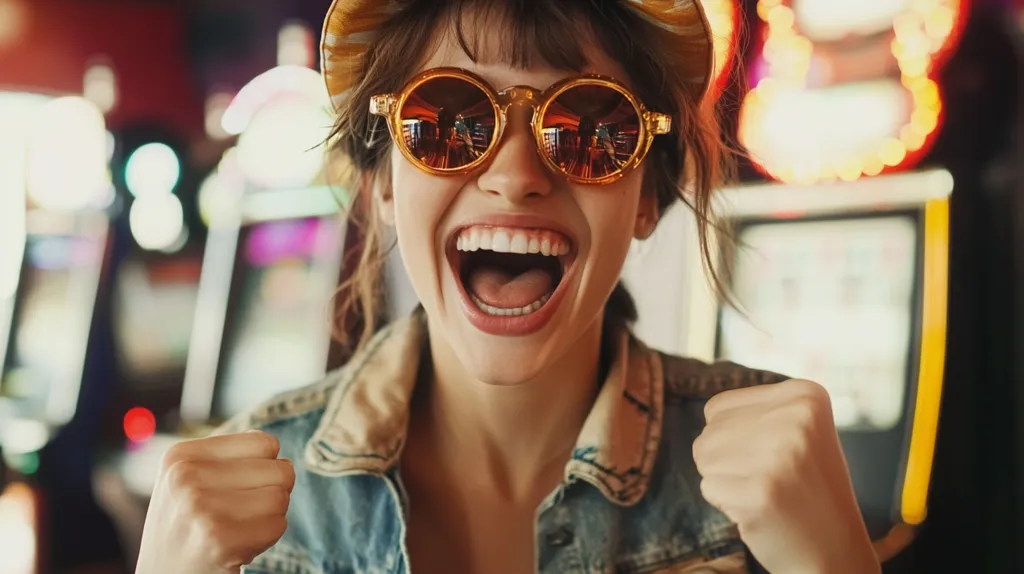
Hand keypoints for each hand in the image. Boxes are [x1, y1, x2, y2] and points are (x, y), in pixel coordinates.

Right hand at [135, 431, 294, 573]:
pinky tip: (239, 546)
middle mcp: (186, 476)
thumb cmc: (188, 528)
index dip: (264, 468)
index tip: (237, 491)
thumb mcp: (189, 482)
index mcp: (181, 455)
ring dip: (269, 518)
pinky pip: (277, 526)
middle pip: (280, 470)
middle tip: (240, 515)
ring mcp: (200, 507)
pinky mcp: (219, 539)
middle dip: (270, 494)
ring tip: (238, 529)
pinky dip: (266, 539)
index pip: (265, 443)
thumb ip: (227, 457)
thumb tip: (272, 446)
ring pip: (281, 498)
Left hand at [693, 379, 878, 573]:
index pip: (718, 407)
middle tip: (770, 480)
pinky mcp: (761, 492)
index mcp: (806, 395)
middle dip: (728, 461)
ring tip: (764, 492)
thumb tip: (708, 414)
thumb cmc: (805, 487)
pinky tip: (760, 510)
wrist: (835, 549)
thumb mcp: (797, 431)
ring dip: (725, 480)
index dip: (734, 439)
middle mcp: (796, 417)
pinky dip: (726, 503)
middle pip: (710, 431)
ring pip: (704, 456)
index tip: (775, 457)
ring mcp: (779, 455)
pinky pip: (709, 487)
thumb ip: (754, 412)